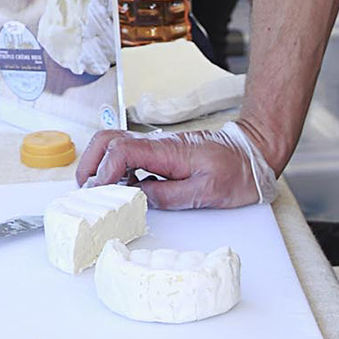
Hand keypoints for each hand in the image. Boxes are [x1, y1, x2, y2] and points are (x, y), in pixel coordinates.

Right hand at [75, 118, 279, 208]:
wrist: (253, 154)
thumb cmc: (237, 171)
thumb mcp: (207, 192)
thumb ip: (168, 195)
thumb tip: (138, 198)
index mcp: (167, 151)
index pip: (121, 151)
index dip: (104, 171)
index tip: (99, 192)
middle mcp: (156, 144)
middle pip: (107, 140)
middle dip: (89, 163)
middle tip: (86, 190)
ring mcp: (156, 147)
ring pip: (113, 144)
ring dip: (98, 164)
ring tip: (97, 190)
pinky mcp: (160, 154)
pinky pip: (127, 154)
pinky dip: (114, 168)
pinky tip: (119, 188)